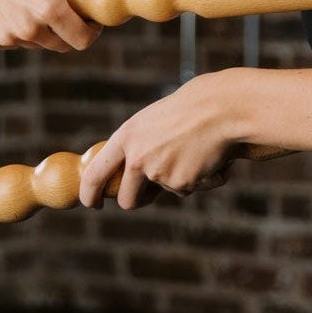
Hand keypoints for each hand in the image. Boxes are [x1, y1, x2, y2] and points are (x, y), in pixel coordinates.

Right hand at [0, 0, 122, 52]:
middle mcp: (28, 28)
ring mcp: (7, 37)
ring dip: (41, 30)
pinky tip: (8, 4)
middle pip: (62, 45)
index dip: (91, 30)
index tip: (89, 18)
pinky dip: (16, 29)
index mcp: (49, 8)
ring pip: (36, 43)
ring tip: (32, 0)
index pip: (83, 39)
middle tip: (64, 8)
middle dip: (68, 30)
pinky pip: (12, 41)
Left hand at [80, 72, 242, 211]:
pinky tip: (210, 156)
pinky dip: (201, 178)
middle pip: (127, 200)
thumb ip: (139, 146)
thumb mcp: (153, 123)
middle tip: (148, 194)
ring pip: (166, 192)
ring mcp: (159, 173)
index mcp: (126, 137)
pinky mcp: (181, 184)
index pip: (95, 174)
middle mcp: (137, 158)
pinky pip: (190, 188)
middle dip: (137, 201)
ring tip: (195, 151)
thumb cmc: (190, 110)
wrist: (222, 109)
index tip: (93, 203)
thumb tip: (133, 176)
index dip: (90, 193)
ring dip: (179, 180)